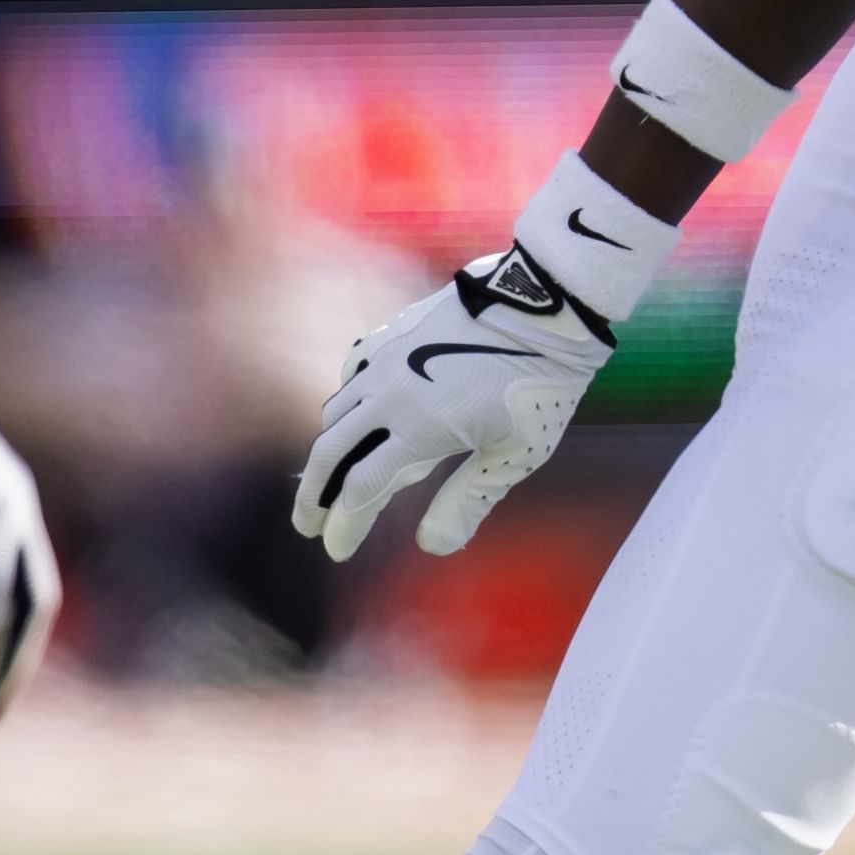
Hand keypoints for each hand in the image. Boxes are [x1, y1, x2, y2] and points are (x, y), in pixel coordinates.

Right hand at [293, 242, 617, 561]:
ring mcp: (386, 359)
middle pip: (331, 453)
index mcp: (419, 430)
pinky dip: (344, 405)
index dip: (345, 525)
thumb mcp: (515, 454)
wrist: (545, 304)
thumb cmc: (540, 383)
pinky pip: (351, 375)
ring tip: (331, 477)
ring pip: (336, 413)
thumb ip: (469, 500)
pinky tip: (354, 416)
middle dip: (315, 495)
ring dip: (328, 451)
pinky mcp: (392, 334)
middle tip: (308, 524)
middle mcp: (389, 394)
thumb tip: (431, 546)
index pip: (362, 490)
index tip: (337, 550)